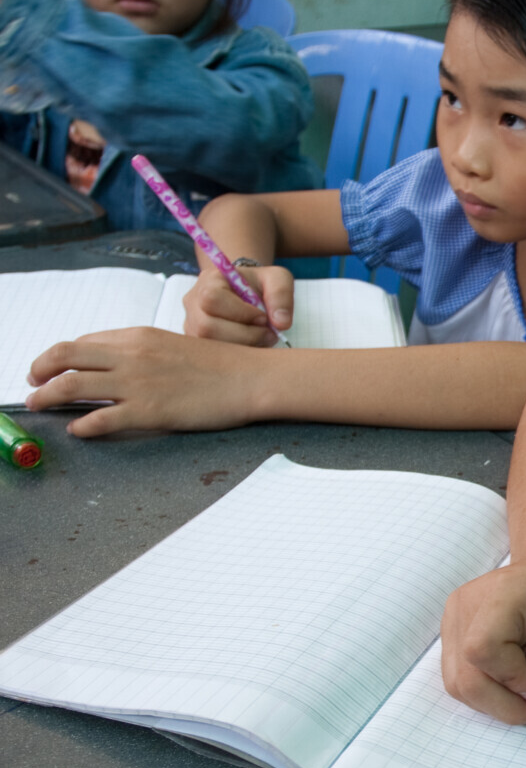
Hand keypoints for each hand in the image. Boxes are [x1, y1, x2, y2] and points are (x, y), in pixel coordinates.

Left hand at [25, 328, 261, 435]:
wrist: (250, 378)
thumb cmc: (220, 364)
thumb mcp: (173, 345)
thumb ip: (141, 352)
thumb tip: (113, 366)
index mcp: (137, 337)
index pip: (82, 343)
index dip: (59, 357)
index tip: (50, 368)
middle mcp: (130, 356)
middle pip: (64, 357)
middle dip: (39, 371)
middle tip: (33, 384)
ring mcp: (137, 384)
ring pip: (71, 386)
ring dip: (46, 397)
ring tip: (39, 406)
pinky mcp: (148, 412)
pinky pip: (99, 420)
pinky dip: (81, 426)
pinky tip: (78, 430)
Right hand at [181, 263, 294, 345]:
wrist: (247, 293)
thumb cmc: (260, 285)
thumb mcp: (277, 278)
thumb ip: (281, 294)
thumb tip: (280, 324)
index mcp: (209, 281)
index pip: (212, 299)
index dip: (241, 313)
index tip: (263, 317)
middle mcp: (193, 303)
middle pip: (207, 327)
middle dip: (244, 335)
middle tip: (268, 333)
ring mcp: (192, 325)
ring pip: (210, 345)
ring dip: (242, 346)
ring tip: (262, 338)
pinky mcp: (198, 343)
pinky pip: (214, 356)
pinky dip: (237, 355)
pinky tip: (251, 345)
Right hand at [440, 560, 525, 724]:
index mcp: (502, 592)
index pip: (484, 649)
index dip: (514, 679)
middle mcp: (466, 605)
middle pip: (465, 679)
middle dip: (507, 702)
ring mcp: (453, 621)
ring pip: (459, 686)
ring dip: (499, 699)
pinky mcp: (452, 635)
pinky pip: (462, 680)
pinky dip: (490, 690)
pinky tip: (514, 673)